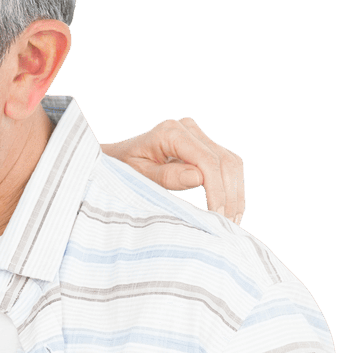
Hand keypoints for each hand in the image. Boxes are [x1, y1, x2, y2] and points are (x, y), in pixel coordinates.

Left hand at [103, 117, 245, 222]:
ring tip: (232, 221)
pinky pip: (226, 164)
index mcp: (170, 132)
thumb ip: (166, 177)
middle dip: (230, 195)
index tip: (217, 215)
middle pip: (225, 161)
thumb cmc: (122, 169)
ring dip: (236, 193)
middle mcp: (187, 128)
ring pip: (231, 162)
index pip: (207, 160)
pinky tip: (230, 209)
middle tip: (228, 224)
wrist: (116, 158)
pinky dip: (231, 187)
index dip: (217, 190)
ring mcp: (196, 134)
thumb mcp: (137, 176)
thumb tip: (199, 178)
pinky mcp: (202, 143)